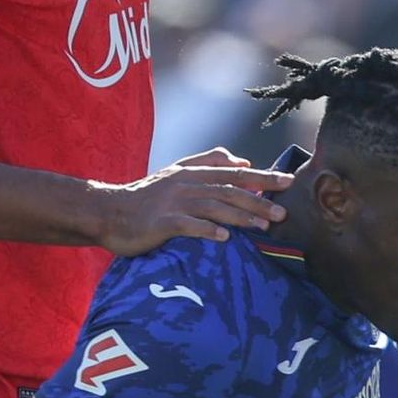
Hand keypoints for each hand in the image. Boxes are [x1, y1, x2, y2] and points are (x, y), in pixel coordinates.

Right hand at [93, 149, 286, 255]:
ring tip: (262, 227)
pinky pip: (188, 226)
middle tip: (283, 212)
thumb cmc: (146, 197)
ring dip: (240, 216)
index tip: (288, 182)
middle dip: (259, 200)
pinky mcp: (162, 222)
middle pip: (230, 189)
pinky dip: (207, 230)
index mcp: (193, 172)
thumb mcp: (177, 172)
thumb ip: (208, 162)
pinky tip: (224, 238)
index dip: (263, 177)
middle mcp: (187, 183)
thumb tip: (243, 160)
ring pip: (214, 206)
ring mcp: (174, 202)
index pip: (235, 172)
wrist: (109, 211)